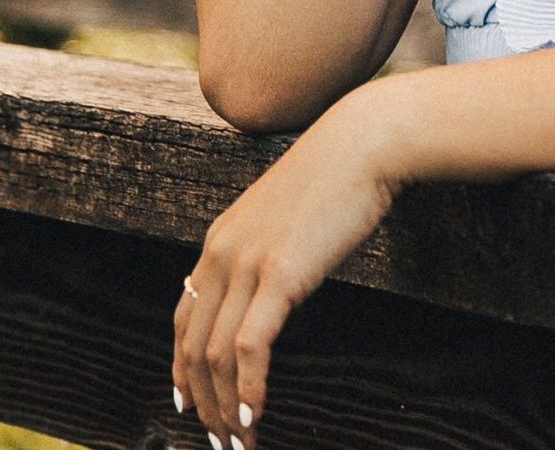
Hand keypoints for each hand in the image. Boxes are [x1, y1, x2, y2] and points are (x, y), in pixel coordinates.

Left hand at [171, 93, 397, 449]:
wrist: (366, 142)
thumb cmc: (339, 174)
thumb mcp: (286, 212)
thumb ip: (266, 247)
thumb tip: (272, 288)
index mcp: (220, 238)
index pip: (185, 316)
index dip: (181, 368)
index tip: (190, 405)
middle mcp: (222, 252)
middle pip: (193, 346)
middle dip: (203, 402)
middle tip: (220, 441)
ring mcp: (248, 262)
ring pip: (215, 355)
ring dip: (226, 408)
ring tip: (241, 441)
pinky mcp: (280, 274)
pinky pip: (250, 348)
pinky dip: (249, 389)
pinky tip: (256, 415)